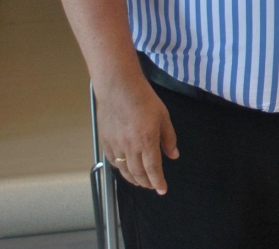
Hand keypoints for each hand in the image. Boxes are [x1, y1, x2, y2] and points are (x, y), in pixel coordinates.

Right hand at [97, 75, 179, 193]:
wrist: (119, 89)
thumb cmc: (143, 99)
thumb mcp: (163, 117)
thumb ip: (169, 138)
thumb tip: (173, 155)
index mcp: (147, 141)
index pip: (153, 169)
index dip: (158, 182)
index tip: (162, 190)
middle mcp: (130, 147)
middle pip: (138, 173)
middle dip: (146, 183)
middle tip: (152, 186)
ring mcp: (115, 145)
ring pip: (124, 170)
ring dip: (133, 179)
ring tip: (140, 182)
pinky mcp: (105, 142)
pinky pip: (112, 161)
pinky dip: (120, 169)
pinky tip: (125, 169)